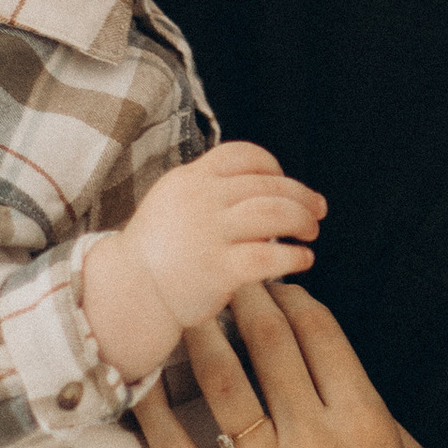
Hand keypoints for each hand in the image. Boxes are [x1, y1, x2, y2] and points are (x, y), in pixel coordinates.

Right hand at [86, 145, 328, 386]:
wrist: (130, 291)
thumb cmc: (159, 250)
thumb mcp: (173, 201)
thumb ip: (210, 190)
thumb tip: (263, 186)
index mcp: (190, 179)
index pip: (243, 155)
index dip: (273, 166)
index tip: (285, 182)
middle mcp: (200, 200)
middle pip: (268, 185)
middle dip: (301, 196)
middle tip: (317, 209)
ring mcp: (209, 234)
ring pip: (275, 213)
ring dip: (302, 220)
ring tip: (311, 232)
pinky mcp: (219, 269)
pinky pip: (270, 256)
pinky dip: (295, 255)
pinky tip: (303, 259)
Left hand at [139, 285, 447, 447]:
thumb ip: (391, 427)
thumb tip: (354, 393)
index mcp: (369, 426)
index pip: (323, 338)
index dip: (297, 301)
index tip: (280, 286)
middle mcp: (315, 443)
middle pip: (270, 348)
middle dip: (245, 300)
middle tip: (225, 276)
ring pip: (223, 387)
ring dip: (202, 339)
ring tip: (186, 309)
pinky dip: (158, 418)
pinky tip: (143, 387)